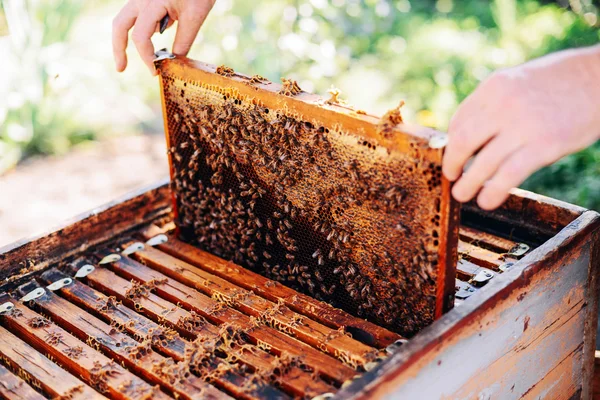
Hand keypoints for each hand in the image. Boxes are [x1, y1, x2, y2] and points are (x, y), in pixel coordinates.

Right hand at [112, 0, 215, 74]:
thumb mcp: (195, 17)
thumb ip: (184, 40)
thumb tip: (174, 62)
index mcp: (152, 2)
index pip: (141, 36)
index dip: (146, 57)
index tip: (155, 71)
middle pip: (120, 25)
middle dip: (118, 49)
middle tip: (121, 69)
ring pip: (125, 20)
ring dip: (127, 40)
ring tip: (135, 59)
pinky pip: (138, 16)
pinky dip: (142, 31)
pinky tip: (159, 39)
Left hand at [443, 45, 599, 209]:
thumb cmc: (559, 82)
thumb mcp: (518, 83)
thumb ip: (494, 105)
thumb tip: (469, 136)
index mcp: (495, 86)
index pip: (459, 120)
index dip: (450, 143)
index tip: (452, 157)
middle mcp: (504, 104)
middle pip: (462, 141)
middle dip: (452, 164)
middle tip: (451, 177)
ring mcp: (524, 125)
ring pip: (482, 162)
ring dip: (467, 184)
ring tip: (463, 195)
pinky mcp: (545, 145)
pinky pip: (509, 175)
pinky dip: (493, 192)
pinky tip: (487, 201)